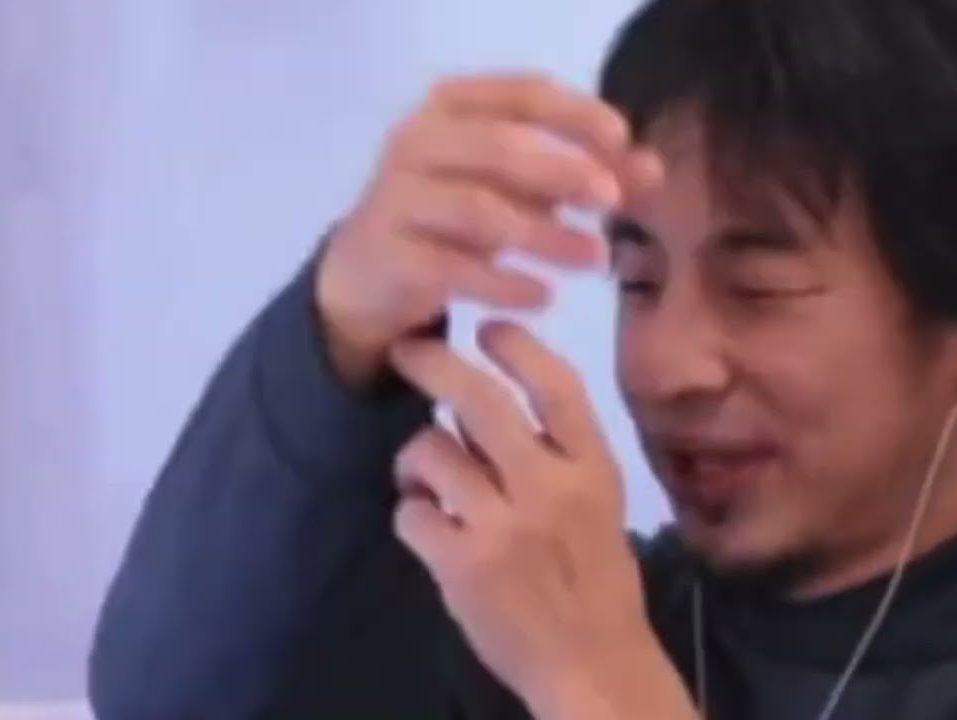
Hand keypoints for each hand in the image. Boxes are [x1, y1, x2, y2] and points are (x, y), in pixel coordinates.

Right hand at [314, 72, 662, 385]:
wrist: (364, 278)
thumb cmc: (451, 222)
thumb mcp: (514, 192)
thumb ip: (579, 176)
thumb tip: (651, 171)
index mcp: (450, 109)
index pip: (522, 93)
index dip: (578, 114)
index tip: (623, 142)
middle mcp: (416, 143)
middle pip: (499, 146)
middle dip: (564, 171)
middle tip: (613, 201)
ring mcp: (396, 199)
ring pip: (479, 209)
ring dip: (544, 234)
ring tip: (594, 259)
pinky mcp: (390, 255)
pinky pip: (454, 267)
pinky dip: (504, 282)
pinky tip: (544, 297)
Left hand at [388, 320, 694, 719]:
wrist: (590, 664)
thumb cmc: (594, 578)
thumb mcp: (598, 504)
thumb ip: (555, 452)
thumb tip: (484, 398)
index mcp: (592, 469)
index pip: (555, 384)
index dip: (516, 345)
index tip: (486, 327)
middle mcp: (550, 489)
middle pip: (479, 399)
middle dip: (433, 364)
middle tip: (406, 351)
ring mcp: (503, 527)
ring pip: (430, 450)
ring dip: (415, 457)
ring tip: (424, 480)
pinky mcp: (462, 565)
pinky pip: (410, 511)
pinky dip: (410, 513)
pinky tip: (429, 529)